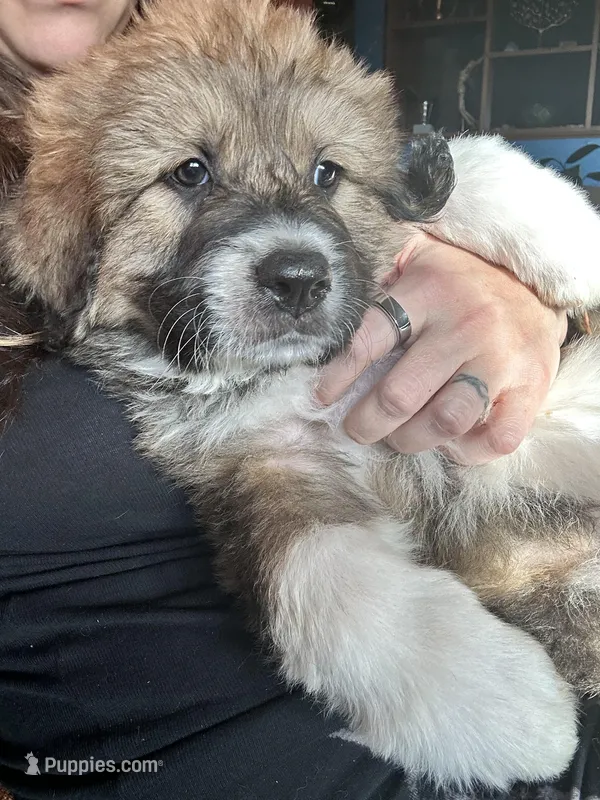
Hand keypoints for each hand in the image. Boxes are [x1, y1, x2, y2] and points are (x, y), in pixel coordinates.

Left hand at [316, 233, 566, 464]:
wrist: (538, 281)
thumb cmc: (466, 279)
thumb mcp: (422, 258)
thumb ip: (383, 278)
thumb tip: (337, 314)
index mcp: (430, 292)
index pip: (370, 340)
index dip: (338, 376)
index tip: (322, 397)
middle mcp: (466, 325)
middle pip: (401, 395)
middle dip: (367, 422)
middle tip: (358, 428)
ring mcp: (500, 359)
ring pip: (444, 421)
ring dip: (411, 440)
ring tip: (398, 438)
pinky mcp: (531, 387)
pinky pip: (497, 438)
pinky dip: (467, 452)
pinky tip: (449, 444)